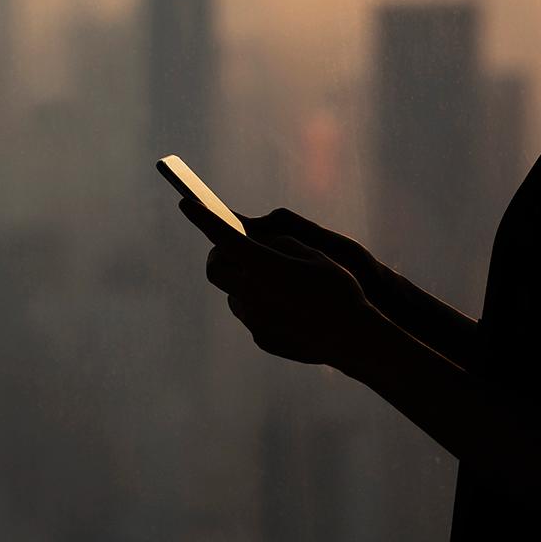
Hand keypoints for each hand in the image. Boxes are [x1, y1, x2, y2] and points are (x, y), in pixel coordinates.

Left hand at [178, 198, 382, 366]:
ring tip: (273, 279)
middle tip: (234, 246)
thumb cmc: (339, 289)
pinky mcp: (260, 337)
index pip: (224, 236)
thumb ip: (279, 242)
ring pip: (232, 292)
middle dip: (219, 254)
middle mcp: (252, 294)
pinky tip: (288, 305)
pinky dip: (259, 303)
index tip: (187, 203)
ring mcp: (254, 319)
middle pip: (215, 268)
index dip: (203, 217)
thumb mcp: (314, 252)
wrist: (354, 339)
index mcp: (265, 266)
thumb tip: (256, 244)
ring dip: (242, 281)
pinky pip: (250, 313)